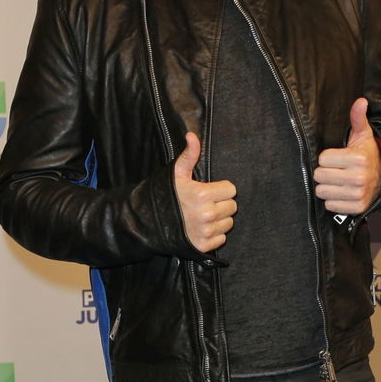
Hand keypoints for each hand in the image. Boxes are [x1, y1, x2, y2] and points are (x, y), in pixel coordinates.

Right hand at [173, 132, 236, 252]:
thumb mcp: (176, 173)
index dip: (220, 189)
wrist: (148, 224)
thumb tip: (192, 135)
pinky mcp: (204, 246)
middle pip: (232, 207)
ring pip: (228, 223)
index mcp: (203, 194)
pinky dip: (214, 235)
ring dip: (219, 220)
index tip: (208, 191)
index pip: (231, 190)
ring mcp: (206, 232)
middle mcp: (207, 214)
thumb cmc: (164, 196)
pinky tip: (200, 229)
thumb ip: (189, 155)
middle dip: (221, 204)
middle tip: (204, 204)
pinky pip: (221, 239)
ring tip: (201, 216)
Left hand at [313, 98, 380, 215]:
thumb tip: (360, 101)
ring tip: (338, 181)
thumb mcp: (363, 135)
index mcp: (358, 159)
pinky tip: (342, 193)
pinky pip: (329, 205)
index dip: (327, 158)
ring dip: (327, 187)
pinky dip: (333, 201)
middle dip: (325, 172)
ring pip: (322, 192)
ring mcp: (358, 194)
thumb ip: (357, 118)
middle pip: (319, 176)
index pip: (322, 159)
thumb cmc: (369, 155)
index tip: (337, 158)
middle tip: (336, 170)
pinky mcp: (356, 208)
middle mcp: (358, 178)